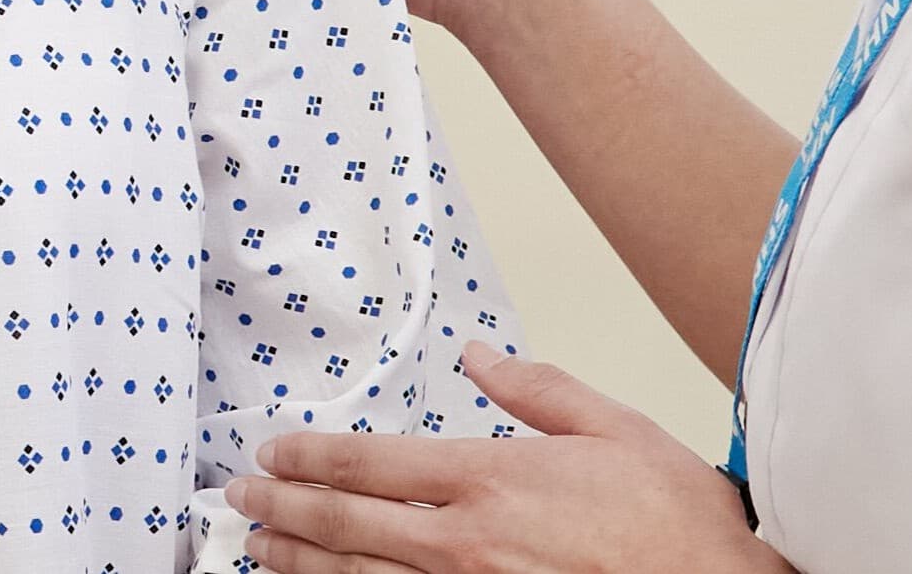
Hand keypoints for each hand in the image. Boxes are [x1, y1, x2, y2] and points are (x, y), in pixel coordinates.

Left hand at [225, 343, 793, 573]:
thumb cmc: (672, 526)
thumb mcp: (612, 426)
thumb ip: (536, 389)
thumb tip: (480, 357)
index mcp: (491, 480)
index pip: (371, 463)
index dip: (310, 457)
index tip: (273, 452)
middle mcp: (465, 545)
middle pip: (345, 526)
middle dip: (282, 509)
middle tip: (239, 499)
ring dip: (298, 564)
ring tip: (258, 549)